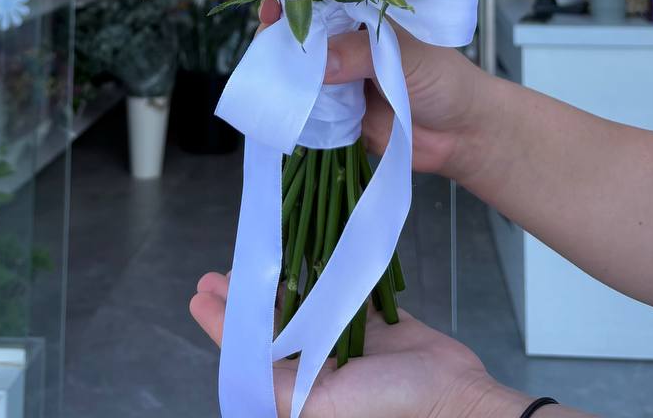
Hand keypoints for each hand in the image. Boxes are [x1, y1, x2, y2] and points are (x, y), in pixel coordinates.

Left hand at [190, 271, 522, 417]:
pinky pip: (336, 288)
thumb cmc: (388, 404)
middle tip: (216, 273)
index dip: (222, 322)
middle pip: (268, 323)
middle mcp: (314, 364)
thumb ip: (277, 386)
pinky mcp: (367, 320)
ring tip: (251, 259)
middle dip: (242, 297)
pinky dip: (317, 269)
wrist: (452, 394)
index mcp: (298, 390)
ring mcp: (341, 339)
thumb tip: (237, 362)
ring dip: (274, 280)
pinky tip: (300, 251)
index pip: (248, 351)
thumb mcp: (320, 403)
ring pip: (298, 302)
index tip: (200, 295)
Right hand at [259, 1, 485, 179]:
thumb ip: (363, 55)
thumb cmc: (445, 80)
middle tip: (265, 34)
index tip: (276, 1)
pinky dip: (292, 105)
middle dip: (281, 34)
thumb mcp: (409, 57)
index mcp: (366, 17)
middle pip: (304, 35)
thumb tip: (319, 62)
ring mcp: (339, 79)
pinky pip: (307, 107)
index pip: (324, 1)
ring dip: (281, 70)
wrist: (462, 135)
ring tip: (263, 67)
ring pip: (300, 71)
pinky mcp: (337, 113)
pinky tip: (275, 100)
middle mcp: (347, 44)